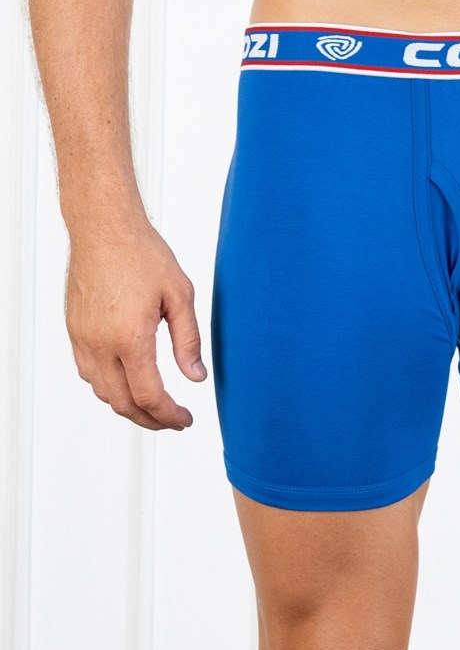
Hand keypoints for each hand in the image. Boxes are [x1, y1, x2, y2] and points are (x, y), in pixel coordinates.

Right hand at [65, 219, 207, 430]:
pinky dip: (109, 387)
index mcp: (129, 338)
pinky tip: (128, 381)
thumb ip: (188, 341)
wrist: (103, 228)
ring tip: (154, 405)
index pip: (149, 396)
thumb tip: (196, 377)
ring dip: (128, 405)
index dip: (169, 416)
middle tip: (173, 421)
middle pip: (123, 403)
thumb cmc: (142, 254)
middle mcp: (100, 344)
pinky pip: (88, 373)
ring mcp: (82, 339)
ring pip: (102, 392)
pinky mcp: (74, 330)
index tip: (185, 420)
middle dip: (150, 420)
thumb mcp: (180, 296)